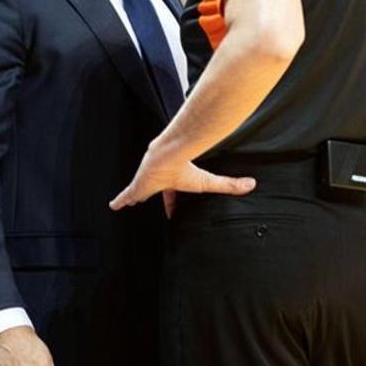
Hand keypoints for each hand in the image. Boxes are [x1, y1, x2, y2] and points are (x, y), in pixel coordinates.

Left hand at [109, 141, 254, 212]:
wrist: (170, 154)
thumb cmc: (187, 167)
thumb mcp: (208, 181)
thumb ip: (229, 184)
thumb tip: (252, 185)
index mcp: (175, 181)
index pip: (173, 194)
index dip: (172, 203)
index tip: (172, 211)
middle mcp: (159, 181)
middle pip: (154, 192)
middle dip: (150, 196)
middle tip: (145, 203)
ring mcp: (147, 183)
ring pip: (139, 193)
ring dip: (133, 197)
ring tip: (127, 204)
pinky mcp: (137, 186)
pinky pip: (125, 195)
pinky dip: (120, 201)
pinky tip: (113, 206)